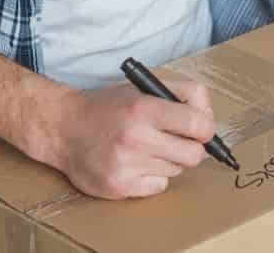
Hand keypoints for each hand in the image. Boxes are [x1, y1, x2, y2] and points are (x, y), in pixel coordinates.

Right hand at [47, 80, 215, 198]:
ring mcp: (126, 165)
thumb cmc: (108, 106)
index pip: (198, 124)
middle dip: (192, 147)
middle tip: (180, 141)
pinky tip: (137, 163)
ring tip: (149, 148)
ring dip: (170, 160)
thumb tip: (209, 118)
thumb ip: (183, 94)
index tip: (202, 129)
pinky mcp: (119, 187)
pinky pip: (159, 187)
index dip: (207, 128)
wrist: (63, 128)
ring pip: (177, 170)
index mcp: (143, 108)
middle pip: (194, 154)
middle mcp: (135, 138)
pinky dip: (154, 177)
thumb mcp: (145, 87)